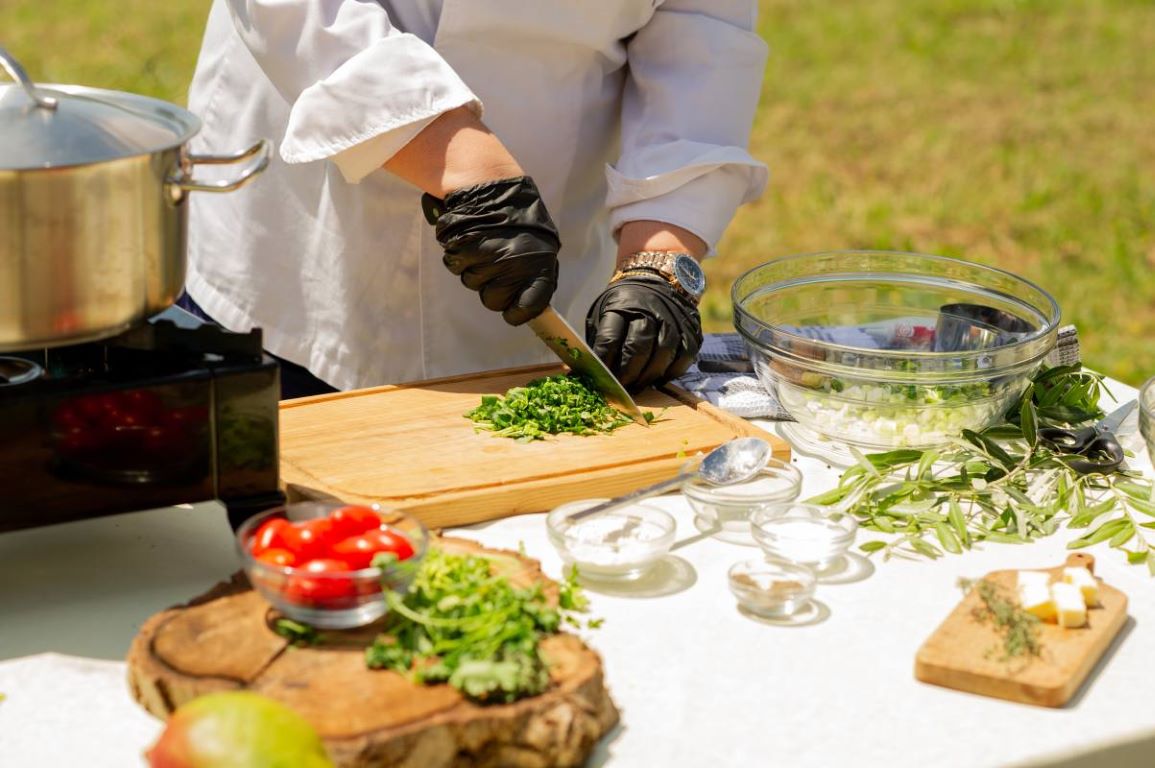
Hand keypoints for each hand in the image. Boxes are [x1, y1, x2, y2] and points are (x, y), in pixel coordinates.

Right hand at [423, 176, 559, 324]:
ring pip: (472, 283)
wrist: (489, 182)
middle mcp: (513, 265)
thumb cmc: (517, 214)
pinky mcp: (462, 249)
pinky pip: (456, 267)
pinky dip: (459, 256)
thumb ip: (536, 273)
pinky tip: (469, 239)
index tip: (513, 310)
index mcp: (539, 264)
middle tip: (495, 265)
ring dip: (474, 268)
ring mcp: (486, 258)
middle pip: (494, 301)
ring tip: (483, 243)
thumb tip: (533, 302)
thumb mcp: (541, 243)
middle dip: (492, 288)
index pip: (530, 306)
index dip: (519, 312)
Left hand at [585, 274, 702, 392]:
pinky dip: (670, 372)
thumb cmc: (624, 307)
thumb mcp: (604, 313)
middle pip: (638, 348)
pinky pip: (683, 357)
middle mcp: (649, 309)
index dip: (605, 363)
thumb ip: (599, 341)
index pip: (610, 338)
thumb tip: (586, 373)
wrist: (657, 282)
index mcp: (621, 305)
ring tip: (638, 386)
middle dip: (628, 374)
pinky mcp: (690, 330)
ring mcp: (673, 319)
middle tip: (621, 388)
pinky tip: (658, 378)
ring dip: (648, 376)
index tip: (601, 379)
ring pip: (663, 353)